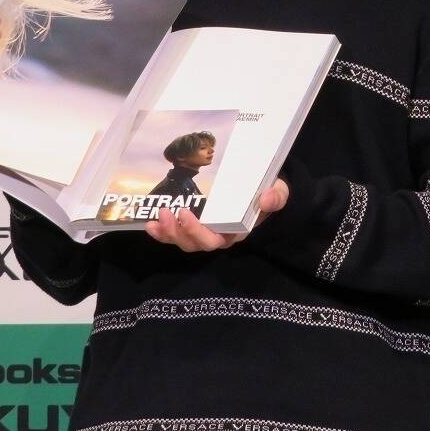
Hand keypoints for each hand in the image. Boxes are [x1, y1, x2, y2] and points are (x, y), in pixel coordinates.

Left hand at [144, 178, 289, 251]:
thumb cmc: (269, 190)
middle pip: (196, 244)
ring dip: (168, 232)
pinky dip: (162, 232)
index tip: (186, 214)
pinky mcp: (195, 224)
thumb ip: (276, 196)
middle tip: (168, 213)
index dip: (198, 232)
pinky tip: (150, 225)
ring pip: (183, 242)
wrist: (265, 186)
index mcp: (236, 231)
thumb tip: (266, 198)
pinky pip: (177, 234)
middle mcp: (219, 236)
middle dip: (179, 232)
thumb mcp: (279, 191)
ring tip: (156, 218)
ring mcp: (206, 231)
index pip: (216, 240)